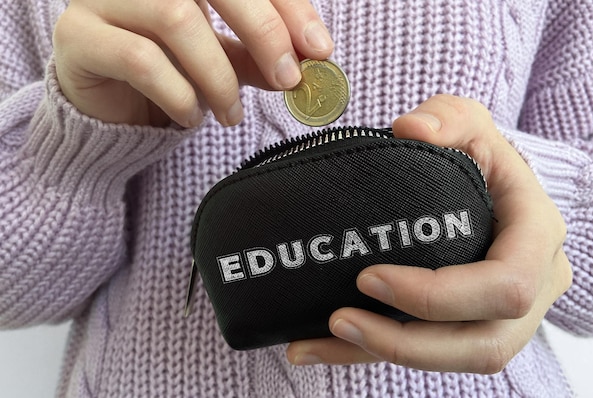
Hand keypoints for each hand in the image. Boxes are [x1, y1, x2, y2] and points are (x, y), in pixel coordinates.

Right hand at [53, 0, 333, 126]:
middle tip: (288, 79)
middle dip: (264, 32)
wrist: (107, 107)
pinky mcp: (79, 36)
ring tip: (231, 113)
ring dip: (218, 77)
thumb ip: (257, 56)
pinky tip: (192, 116)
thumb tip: (306, 62)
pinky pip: (140, 60)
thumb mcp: (223, 61)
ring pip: (177, 20)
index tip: (320, 49)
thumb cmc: (169, 74)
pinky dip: (179, 95)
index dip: (288, 7)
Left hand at [286, 94, 572, 373]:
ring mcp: (506, 315)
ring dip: (388, 354)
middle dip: (408, 342)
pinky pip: (431, 357)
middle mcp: (533, 287)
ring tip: (324, 338)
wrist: (490, 188)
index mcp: (537, 237)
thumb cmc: (479, 154)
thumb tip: (412, 129)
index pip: (506, 285)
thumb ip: (446, 116)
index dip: (441, 295)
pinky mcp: (473, 327)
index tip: (370, 277)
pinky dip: (375, 355)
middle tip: (340, 318)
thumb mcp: (469, 122)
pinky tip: (322, 348)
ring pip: (457, 361)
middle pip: (484, 343)